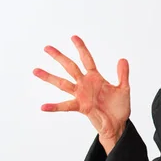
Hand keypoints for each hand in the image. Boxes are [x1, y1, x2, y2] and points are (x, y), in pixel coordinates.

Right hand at [33, 35, 129, 150]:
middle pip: (70, 67)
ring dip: (49, 77)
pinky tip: (43, 106)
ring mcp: (81, 95)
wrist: (117, 123)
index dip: (81, 48)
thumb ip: (123, 74)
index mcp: (96, 78)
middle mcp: (85, 84)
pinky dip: (54, 107)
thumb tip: (122, 59)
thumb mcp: (124, 88)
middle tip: (47, 48)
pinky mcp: (80, 107)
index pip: (87, 59)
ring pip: (63, 83)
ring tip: (36, 70)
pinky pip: (65, 106)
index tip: (73, 37)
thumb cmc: (119, 107)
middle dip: (59, 57)